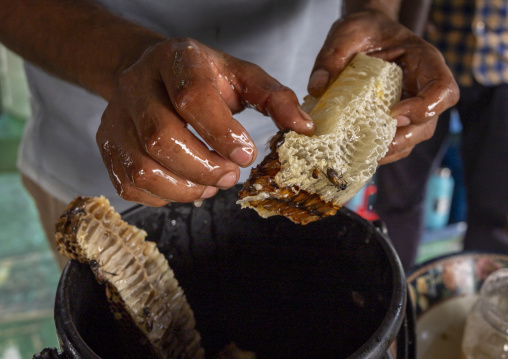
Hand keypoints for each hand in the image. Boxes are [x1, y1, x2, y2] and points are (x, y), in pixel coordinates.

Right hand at [97, 38, 314, 205]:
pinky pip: (130, 185)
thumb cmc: (201, 78)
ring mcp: (115, 118)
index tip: (245, 155)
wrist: (151, 74)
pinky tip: (185, 185)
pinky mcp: (107, 146)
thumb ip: (273, 97)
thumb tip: (303, 128)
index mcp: (175, 59)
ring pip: (143, 168)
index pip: (192, 97)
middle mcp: (136, 85)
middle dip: (203, 168)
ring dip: (185, 188)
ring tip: (210, 184)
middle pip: (161, 138)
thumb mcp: (241, 76)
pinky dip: (164, 197)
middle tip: (229, 176)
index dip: (222, 132)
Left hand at [308, 10, 458, 163]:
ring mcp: (411, 106)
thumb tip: (317, 87)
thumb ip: (332, 56)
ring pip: (413, 137)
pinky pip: (396, 142)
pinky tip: (356, 150)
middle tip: (374, 142)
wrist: (365, 34)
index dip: (426, 108)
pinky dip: (379, 149)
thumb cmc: (364, 30)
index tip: (394, 113)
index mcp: (424, 62)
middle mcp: (423, 88)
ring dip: (390, 149)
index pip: (444, 90)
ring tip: (361, 151)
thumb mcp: (347, 34)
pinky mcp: (395, 119)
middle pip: (429, 123)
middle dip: (403, 137)